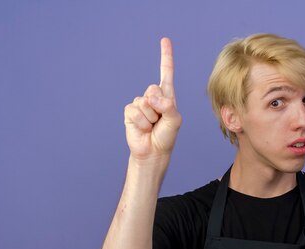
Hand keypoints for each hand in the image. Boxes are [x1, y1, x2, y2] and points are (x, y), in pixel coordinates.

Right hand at [123, 38, 181, 159]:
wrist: (153, 152)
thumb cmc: (166, 136)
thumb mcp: (174, 120)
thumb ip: (168, 106)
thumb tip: (151, 97)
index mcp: (166, 96)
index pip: (166, 73)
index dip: (166, 56)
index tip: (165, 40)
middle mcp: (153, 97)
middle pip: (153, 88)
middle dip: (159, 106)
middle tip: (160, 120)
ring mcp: (140, 104)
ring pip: (144, 102)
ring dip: (150, 118)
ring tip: (152, 126)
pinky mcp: (130, 112)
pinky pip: (135, 111)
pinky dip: (141, 122)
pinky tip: (143, 128)